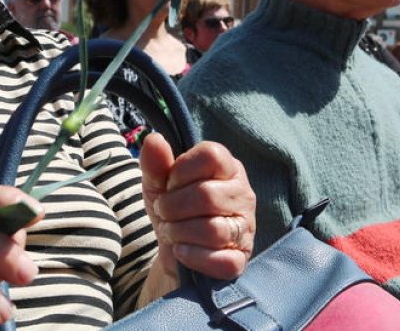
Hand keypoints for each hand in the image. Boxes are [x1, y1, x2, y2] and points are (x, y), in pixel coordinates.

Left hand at [139, 133, 255, 280]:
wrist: (176, 252)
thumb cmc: (173, 209)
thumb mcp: (158, 184)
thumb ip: (155, 162)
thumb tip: (153, 139)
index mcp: (228, 167)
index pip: (211, 156)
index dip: (181, 170)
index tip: (171, 184)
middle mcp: (243, 194)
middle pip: (206, 195)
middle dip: (173, 207)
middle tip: (165, 212)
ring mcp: (246, 227)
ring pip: (212, 230)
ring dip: (178, 233)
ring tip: (171, 232)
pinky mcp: (241, 258)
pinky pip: (221, 261)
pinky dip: (193, 257)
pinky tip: (183, 252)